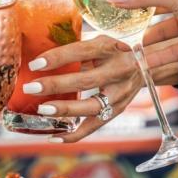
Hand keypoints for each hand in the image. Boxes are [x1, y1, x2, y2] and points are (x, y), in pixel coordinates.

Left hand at [21, 36, 177, 142]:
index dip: (57, 58)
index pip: (81, 51)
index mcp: (109, 48)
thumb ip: (76, 49)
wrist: (146, 65)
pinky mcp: (117, 110)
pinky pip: (95, 126)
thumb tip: (39, 56)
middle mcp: (118, 71)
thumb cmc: (112, 51)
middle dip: (56, 85)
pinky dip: (74, 135)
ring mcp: (120, 94)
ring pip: (92, 107)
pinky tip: (54, 136)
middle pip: (86, 81)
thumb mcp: (99, 42)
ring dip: (66, 110)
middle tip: (31, 88)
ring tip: (43, 110)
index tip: (34, 64)